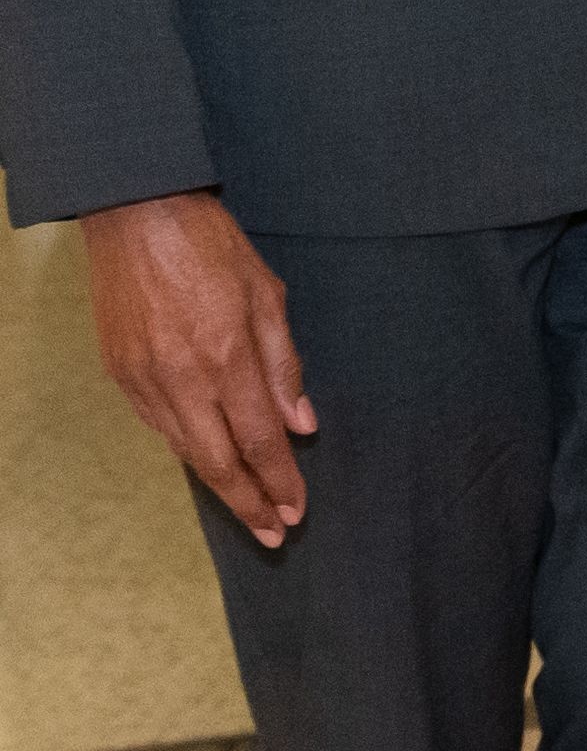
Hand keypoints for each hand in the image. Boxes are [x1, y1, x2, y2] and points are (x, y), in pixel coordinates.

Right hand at [83, 190, 313, 545]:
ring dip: (217, 484)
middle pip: (218, 461)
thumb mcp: (269, 293)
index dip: (280, 479)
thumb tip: (303, 424)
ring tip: (247, 509)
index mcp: (226, 355)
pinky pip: (158, 426)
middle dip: (249, 502)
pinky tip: (207, 462)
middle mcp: (182, 377)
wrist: (138, 216)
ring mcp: (144, 379)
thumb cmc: (213, 248)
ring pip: (184, 450)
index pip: (260, 438)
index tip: (297, 509)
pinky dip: (185, 450)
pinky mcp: (120, 374)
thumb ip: (285, 363)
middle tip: (274, 534)